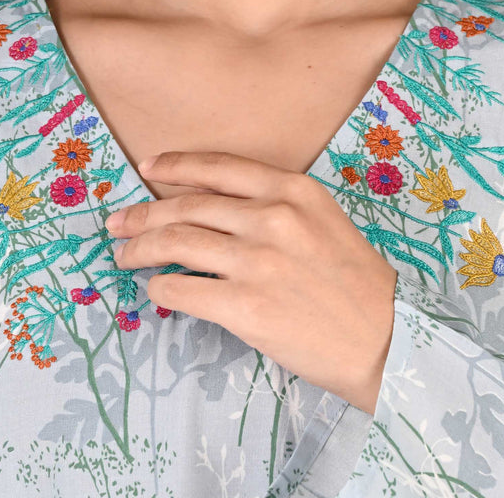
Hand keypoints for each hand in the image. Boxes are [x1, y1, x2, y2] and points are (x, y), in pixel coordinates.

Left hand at [105, 151, 398, 414]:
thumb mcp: (322, 219)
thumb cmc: (355, 279)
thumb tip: (208, 207)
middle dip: (142, 213)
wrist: (386, 337)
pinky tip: (154, 289)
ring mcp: (256, 262)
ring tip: (124, 255)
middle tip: (117, 222)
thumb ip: (273, 204)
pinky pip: (181, 289)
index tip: (147, 168)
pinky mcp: (245, 307)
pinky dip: (159, 288)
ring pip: (175, 243)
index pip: (218, 168)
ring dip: (139, 249)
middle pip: (186, 206)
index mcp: (292, 190)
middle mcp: (271, 217)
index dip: (175, 165)